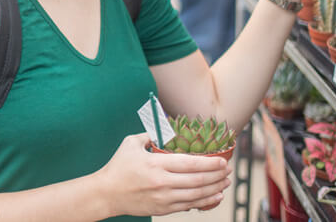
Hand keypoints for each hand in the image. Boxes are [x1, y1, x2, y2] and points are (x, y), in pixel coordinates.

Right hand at [96, 134, 231, 216]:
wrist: (107, 193)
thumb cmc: (118, 166)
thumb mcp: (131, 144)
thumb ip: (150, 134)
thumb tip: (166, 126)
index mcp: (155, 164)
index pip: (190, 163)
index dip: (210, 162)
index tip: (222, 160)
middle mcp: (162, 182)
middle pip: (198, 180)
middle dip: (217, 175)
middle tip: (228, 170)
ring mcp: (164, 197)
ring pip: (197, 195)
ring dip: (215, 188)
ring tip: (226, 183)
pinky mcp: (163, 209)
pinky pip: (189, 206)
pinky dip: (205, 201)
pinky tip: (215, 196)